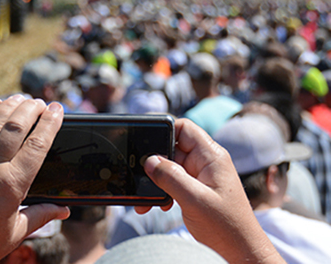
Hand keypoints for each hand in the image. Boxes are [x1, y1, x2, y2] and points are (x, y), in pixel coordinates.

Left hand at [0, 95, 69, 263]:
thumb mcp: (15, 232)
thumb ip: (41, 215)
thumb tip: (63, 210)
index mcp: (11, 185)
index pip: (37, 145)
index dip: (51, 124)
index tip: (59, 109)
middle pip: (15, 127)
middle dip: (32, 109)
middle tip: (42, 102)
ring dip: (9, 107)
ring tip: (22, 98)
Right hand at [136, 119, 282, 262]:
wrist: (240, 252)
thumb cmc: (227, 227)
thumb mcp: (195, 199)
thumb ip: (171, 177)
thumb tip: (149, 160)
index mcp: (211, 156)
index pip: (184, 128)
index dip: (163, 131)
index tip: (144, 143)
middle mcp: (205, 163)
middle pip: (171, 148)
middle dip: (153, 162)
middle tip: (140, 177)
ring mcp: (200, 177)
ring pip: (168, 168)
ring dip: (154, 181)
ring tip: (145, 198)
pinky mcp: (195, 190)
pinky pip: (171, 183)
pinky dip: (160, 192)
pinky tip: (155, 205)